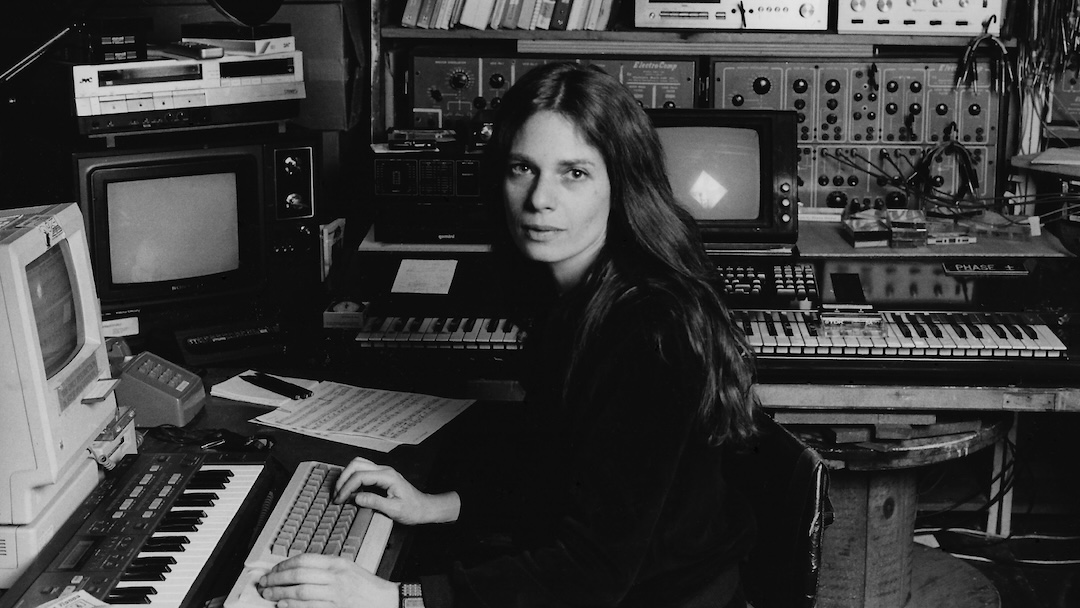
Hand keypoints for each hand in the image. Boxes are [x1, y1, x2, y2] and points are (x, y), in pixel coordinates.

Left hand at [257, 553, 396, 607]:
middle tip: (264, 582)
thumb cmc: (366, 586)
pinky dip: (292, 606)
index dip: (284, 564)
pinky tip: (283, 605)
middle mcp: (335, 577)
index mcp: (337, 563)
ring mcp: (334, 594)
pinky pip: (308, 607)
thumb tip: (298, 570)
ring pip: (300, 591)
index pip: (304, 559)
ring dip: (280, 593)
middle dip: (276, 578)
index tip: (273, 569)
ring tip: (269, 594)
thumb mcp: (347, 568)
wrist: (385, 601)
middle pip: (298, 574)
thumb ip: (325, 567)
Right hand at [333, 457, 459, 524]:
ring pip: (358, 464)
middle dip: (343, 478)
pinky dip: (352, 477)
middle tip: (336, 495)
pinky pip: (362, 471)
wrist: (424, 508)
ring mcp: (382, 472)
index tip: (339, 500)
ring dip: (346, 476)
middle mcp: (384, 470)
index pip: (360, 476)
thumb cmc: (412, 509)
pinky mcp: (380, 476)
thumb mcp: (394, 510)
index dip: (346, 488)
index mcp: (387, 476)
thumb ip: (375, 502)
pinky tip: (348, 490)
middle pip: (356, 464)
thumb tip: (356, 498)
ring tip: (339, 492)